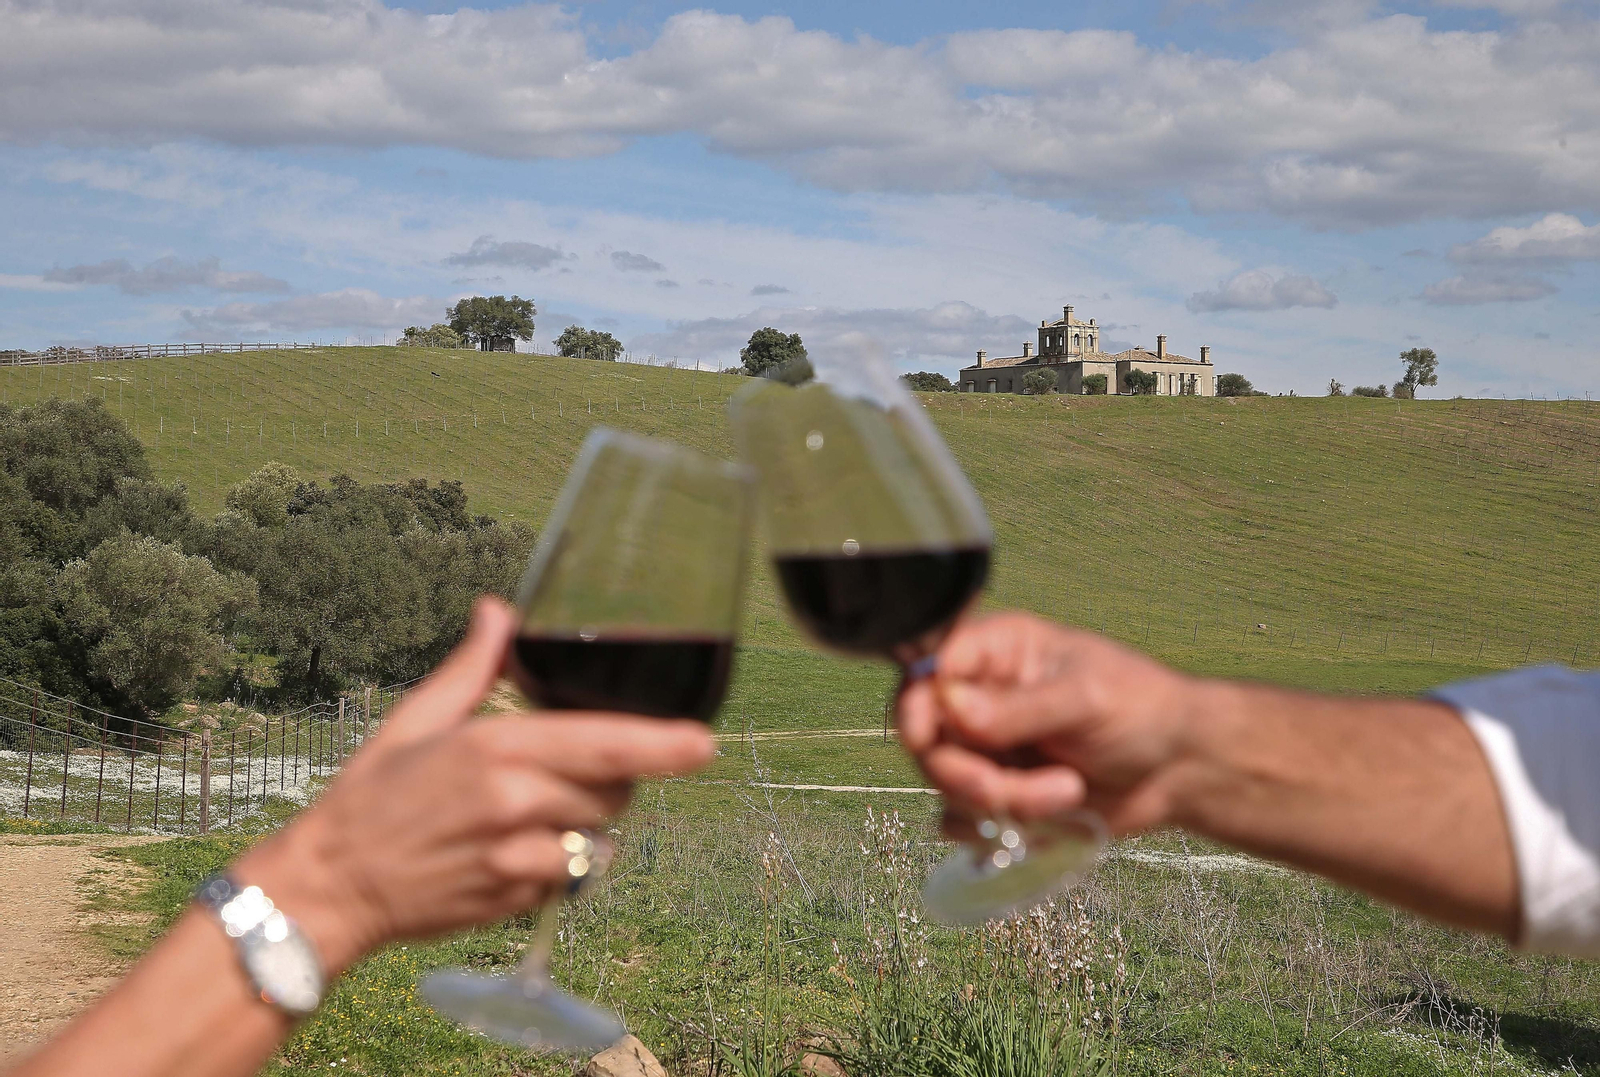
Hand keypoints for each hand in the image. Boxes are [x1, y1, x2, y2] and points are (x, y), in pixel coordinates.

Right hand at [233, 597, 715, 973]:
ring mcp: (518, 858)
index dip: (661, 744)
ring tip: (532, 815)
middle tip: (567, 774)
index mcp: (495, 748)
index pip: (602, 744)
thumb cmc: (372, 796)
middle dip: (614, 782)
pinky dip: (561, 864)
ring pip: (600, 839)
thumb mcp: (417, 719)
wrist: (332, 886)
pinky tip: (515, 851)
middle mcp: (515, 803)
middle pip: (615, 792)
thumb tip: (499, 609)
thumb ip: (473, 666)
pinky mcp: (516, 899)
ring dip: (589, 825)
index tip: (703, 742)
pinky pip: (571, 878)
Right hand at [898, 612, 1201, 835]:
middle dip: (967, 777)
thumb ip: (1018, 707)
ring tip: (1067, 795)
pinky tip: (1048, 821)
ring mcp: (985, 749)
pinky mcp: (996, 793)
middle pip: (926, 740)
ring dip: (1002, 805)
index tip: (929, 740)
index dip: (917, 709)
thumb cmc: (1142, 711)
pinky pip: (963, 821)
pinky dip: (996, 831)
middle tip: (1008, 793)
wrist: (1179, 769)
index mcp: (995, 653)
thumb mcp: (1085, 699)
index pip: (925, 672)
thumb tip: (949, 705)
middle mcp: (978, 698)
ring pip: (947, 787)